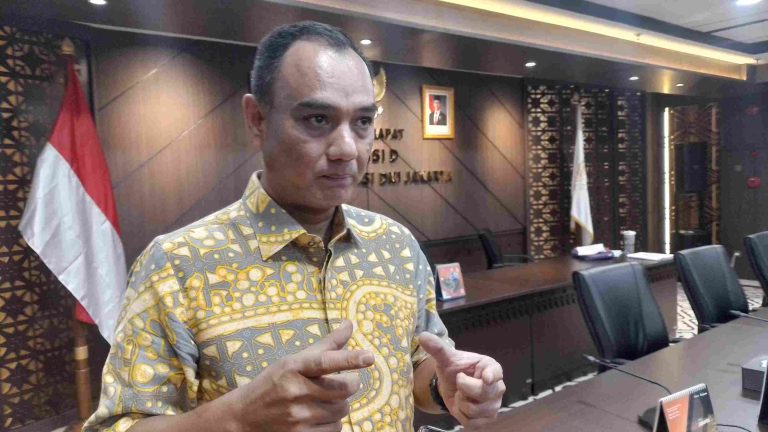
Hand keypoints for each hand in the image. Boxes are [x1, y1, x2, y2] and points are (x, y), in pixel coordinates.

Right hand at [225, 320, 373, 431]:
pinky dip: (333, 422)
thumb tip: (349, 324)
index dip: (349, 359)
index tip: (369, 357)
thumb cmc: (274, 382)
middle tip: (340, 383)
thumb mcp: (294, 360)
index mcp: (294, 367)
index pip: (325, 361)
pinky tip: (318, 416)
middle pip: (345, 389)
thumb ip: (326, 345)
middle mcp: (296, 391)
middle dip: (349, 385)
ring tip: (322, 401)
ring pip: (343, 410)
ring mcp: (299, 417)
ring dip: (339, 404)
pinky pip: (336, 428)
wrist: (244, 417)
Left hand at [418, 332, 504, 428]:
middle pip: (484, 393)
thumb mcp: (446, 358)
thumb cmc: (454, 369)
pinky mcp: (487, 419)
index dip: (491, 376)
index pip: (495, 372)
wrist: (451, 386)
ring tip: (460, 395)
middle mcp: (497, 387)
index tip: (485, 378)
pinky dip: (462, 416)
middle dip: (464, 389)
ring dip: (461, 404)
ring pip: (477, 410)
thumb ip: (438, 348)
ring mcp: (494, 404)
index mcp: (490, 367)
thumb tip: (423, 336)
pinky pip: (473, 423)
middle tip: (458, 382)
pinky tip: (461, 407)